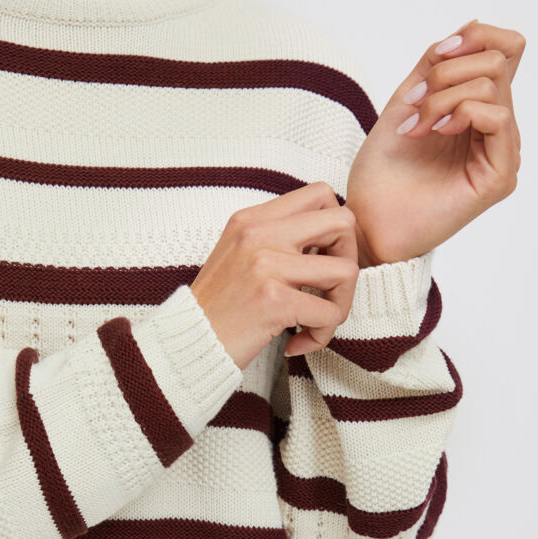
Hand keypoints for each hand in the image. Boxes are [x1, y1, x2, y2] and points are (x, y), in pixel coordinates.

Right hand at [190, 182, 359, 366]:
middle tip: (330, 289)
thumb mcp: (238, 255)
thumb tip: (327, 239)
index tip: (323, 258)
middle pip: (344, 221)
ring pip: (346, 271)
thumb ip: (275, 239)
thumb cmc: (218, 308)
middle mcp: (259, 233)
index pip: (321, 194)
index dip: (336, 228)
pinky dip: (322, 335)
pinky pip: (329, 313)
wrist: (188, 344)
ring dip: (341, 304)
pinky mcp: (273, 300)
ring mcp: (266, 265)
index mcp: (253, 218)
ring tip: (317, 322)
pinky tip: (298, 342)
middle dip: (349, 259)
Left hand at [346, 18, 525, 266]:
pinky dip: (459, 112)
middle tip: (414, 102)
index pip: (505, 51)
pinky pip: (497, 117)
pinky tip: (433, 133)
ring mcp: (501, 152)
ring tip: (416, 127)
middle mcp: (496, 130)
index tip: (435, 56)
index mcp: (477, 111)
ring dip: (443, 96)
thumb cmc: (381, 174)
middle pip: (499, 60)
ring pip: (494, 85)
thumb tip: (471, 26)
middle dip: (448, 70)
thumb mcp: (405, 102)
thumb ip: (435, 66)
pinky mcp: (500, 176)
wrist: (367, 222)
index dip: (476, 37)